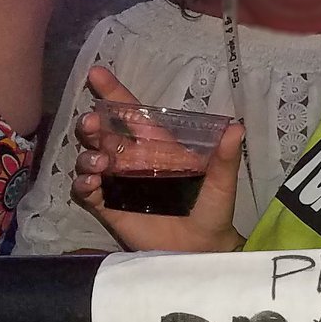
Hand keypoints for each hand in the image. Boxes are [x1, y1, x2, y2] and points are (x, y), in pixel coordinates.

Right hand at [71, 66, 246, 252]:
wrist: (202, 248)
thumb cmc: (212, 210)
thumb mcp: (221, 183)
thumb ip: (224, 157)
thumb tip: (237, 127)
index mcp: (159, 148)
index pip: (134, 115)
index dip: (115, 94)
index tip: (97, 73)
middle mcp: (134, 161)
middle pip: (104, 134)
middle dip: (93, 125)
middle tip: (92, 124)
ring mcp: (119, 183)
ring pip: (91, 159)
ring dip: (88, 156)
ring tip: (100, 163)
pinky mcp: (108, 206)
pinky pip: (87, 191)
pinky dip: (84, 184)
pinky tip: (91, 183)